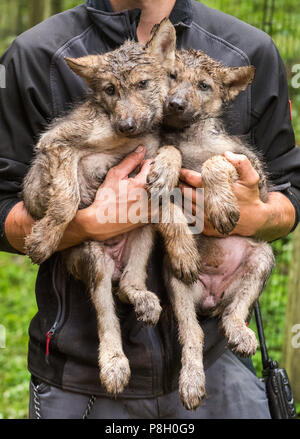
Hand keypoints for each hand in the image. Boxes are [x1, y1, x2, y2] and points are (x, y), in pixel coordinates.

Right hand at [58, 146, 152, 248]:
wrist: (101, 222)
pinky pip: (159, 203)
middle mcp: (152, 197)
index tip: (136, 169)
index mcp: (143, 184)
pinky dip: (152, 200)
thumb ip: (131, 161)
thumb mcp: (115, 175)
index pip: (152, 165)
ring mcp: (153, 208)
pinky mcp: (152, 217)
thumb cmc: (106, 198)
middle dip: (149, 175)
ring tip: (136, 192)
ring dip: (152, 188)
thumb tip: (142, 149)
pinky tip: (138, 202)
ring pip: (161, 191)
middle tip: (136, 180)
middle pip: (159, 178)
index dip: (143, 164)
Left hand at [179, 152, 294, 240]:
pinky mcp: (205, 229)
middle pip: (184, 193)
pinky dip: (185, 212)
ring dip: (181, 199)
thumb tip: (226, 154)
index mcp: (215, 191)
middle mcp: (208, 205)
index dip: (184, 174)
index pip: (192, 179)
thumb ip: (242, 163)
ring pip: (185, 206)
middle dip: (179, 186)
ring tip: (179, 192)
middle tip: (176, 181)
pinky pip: (189, 219)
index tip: (180, 171)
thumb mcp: (251, 178)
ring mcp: (206, 218)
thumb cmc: (250, 197)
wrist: (255, 221)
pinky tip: (186, 205)